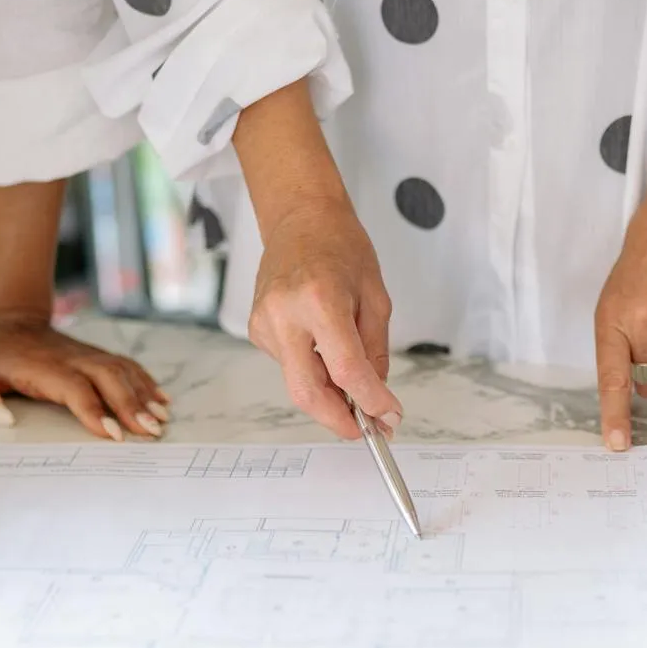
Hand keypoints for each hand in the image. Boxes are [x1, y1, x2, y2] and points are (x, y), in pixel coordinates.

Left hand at [0, 310, 168, 439]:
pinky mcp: (93, 356)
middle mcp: (67, 357)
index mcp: (37, 365)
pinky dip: (146, 382)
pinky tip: (161, 400)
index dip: (93, 409)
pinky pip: (125, 366)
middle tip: (150, 432)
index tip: (111, 434)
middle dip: (131, 404)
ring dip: (143, 395)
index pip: (72, 386)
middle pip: (107, 377)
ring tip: (160, 421)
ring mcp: (84, 354)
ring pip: (121, 370)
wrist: (0, 320)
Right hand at [247, 199, 399, 438]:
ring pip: (299, 382)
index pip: (346, 369)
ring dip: (329, 394)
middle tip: (367, 428)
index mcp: (319, 301)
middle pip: (307, 392)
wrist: (299, 219)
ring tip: (353, 380)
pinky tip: (323, 346)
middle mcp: (284, 315)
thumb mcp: (376, 298)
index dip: (371, 401)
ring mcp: (264, 324)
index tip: (390, 416)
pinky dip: (313, 370)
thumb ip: (374, 351)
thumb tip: (375, 396)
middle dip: (339, 419)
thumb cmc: (340, 247)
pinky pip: (290, 365)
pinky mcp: (256, 330)